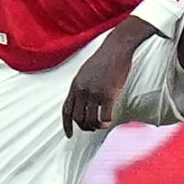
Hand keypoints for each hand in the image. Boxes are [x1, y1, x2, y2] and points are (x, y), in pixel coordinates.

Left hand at [62, 17, 157, 136]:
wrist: (116, 48)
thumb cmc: (103, 58)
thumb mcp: (85, 72)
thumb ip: (81, 86)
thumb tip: (81, 101)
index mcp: (75, 85)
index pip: (66, 110)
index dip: (66, 125)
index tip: (69, 135)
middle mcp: (82, 90)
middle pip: (78, 118)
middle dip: (85, 127)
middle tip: (93, 128)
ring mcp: (94, 92)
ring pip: (90, 120)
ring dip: (96, 126)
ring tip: (102, 125)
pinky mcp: (108, 94)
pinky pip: (105, 116)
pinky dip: (107, 122)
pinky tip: (110, 120)